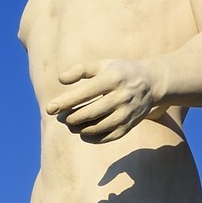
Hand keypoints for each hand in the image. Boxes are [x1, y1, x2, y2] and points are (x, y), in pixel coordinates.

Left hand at [49, 57, 163, 142]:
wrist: (152, 83)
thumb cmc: (120, 72)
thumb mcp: (103, 65)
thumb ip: (80, 70)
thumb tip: (60, 79)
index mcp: (113, 79)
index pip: (84, 93)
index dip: (65, 102)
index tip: (49, 108)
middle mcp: (121, 97)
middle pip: (88, 113)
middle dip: (70, 117)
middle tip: (60, 117)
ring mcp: (126, 114)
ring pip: (96, 127)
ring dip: (78, 128)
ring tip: (70, 124)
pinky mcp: (128, 127)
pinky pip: (105, 137)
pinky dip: (90, 137)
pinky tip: (82, 131)